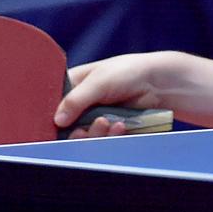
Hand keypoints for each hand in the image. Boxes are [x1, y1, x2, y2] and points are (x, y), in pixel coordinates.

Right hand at [57, 50, 184, 136]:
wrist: (158, 83)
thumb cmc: (127, 72)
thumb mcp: (98, 82)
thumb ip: (76, 100)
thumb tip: (57, 121)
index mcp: (72, 85)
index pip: (53, 103)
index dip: (54, 115)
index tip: (60, 122)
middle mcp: (81, 103)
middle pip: (67, 126)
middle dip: (77, 130)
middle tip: (84, 129)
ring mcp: (96, 117)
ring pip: (85, 135)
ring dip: (95, 133)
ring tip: (109, 124)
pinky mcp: (110, 128)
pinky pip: (103, 139)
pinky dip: (110, 135)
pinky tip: (120, 127)